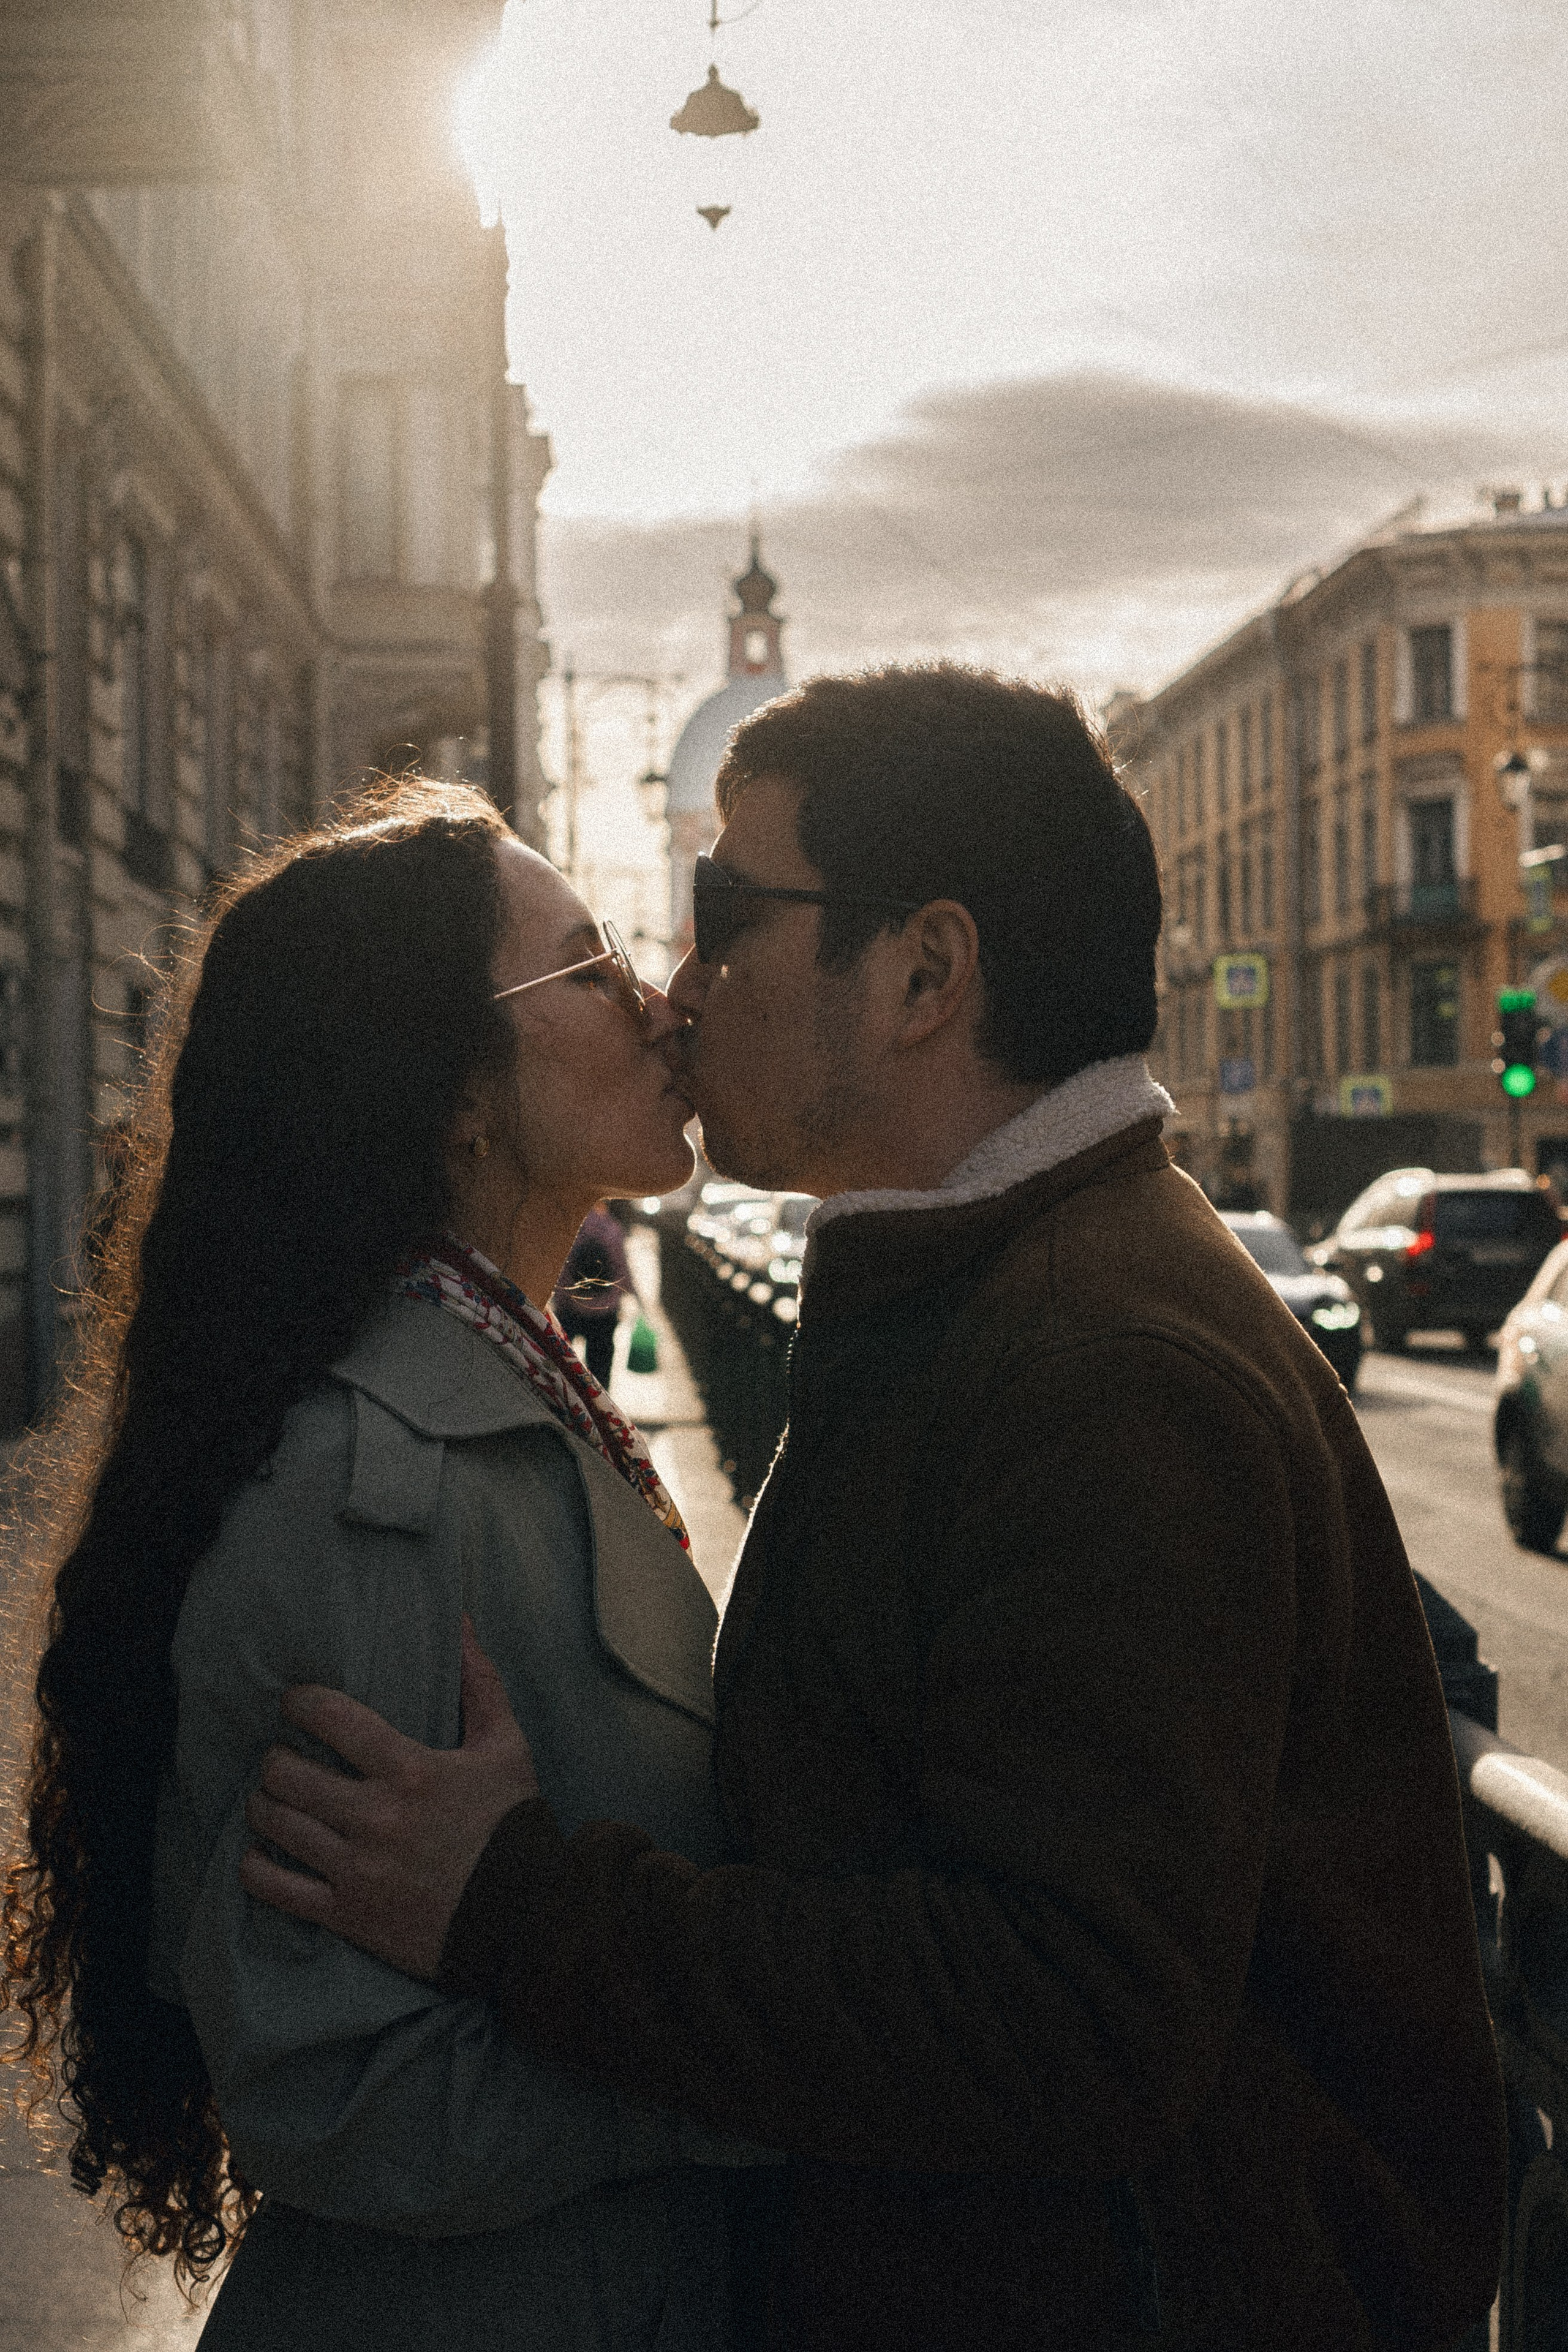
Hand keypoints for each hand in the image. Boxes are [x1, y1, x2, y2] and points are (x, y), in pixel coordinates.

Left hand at [240, 1617, 539, 1979]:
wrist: (526, 1918)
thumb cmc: (513, 1825)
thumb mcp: (506, 1745)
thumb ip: (479, 1682)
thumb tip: (458, 1621)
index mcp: (412, 1770)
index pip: (330, 1718)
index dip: (299, 1701)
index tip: (294, 1701)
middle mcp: (377, 1818)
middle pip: (287, 1774)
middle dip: (275, 1758)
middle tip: (282, 1756)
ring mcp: (357, 1869)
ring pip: (275, 1826)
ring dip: (263, 1805)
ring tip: (271, 1797)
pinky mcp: (347, 1915)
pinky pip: (275, 1888)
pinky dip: (255, 1868)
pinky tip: (259, 1853)